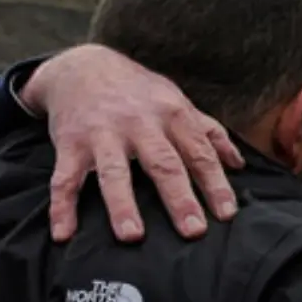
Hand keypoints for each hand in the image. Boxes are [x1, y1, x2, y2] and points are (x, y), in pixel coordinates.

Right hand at [21, 44, 246, 242]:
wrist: (82, 65)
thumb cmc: (138, 92)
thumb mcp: (177, 102)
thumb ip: (209, 132)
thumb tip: (239, 164)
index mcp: (171, 114)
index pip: (199, 153)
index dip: (215, 184)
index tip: (227, 214)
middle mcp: (139, 123)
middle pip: (162, 163)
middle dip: (179, 198)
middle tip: (193, 231)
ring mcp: (102, 133)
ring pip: (113, 171)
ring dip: (122, 204)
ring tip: (131, 236)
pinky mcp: (70, 143)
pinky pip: (64, 178)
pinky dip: (61, 207)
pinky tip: (64, 233)